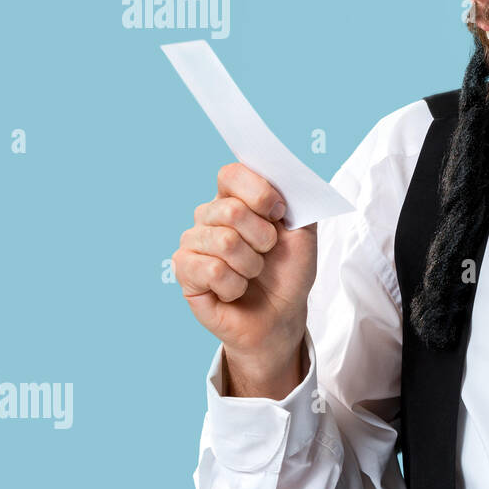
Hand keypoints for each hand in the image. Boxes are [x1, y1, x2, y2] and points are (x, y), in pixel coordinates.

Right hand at [172, 163, 317, 384]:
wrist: (281, 315)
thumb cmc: (288, 272)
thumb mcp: (303, 233)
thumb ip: (296, 201)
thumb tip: (284, 179)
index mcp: (234, 198)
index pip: (231, 174)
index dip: (259, 192)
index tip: (279, 213)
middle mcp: (208, 216)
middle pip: (232, 210)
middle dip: (264, 238)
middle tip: (267, 253)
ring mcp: (192, 242)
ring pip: (225, 242)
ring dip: (252, 265)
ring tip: (252, 273)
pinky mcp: (184, 271)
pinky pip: (212, 270)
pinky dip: (234, 285)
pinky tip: (234, 290)